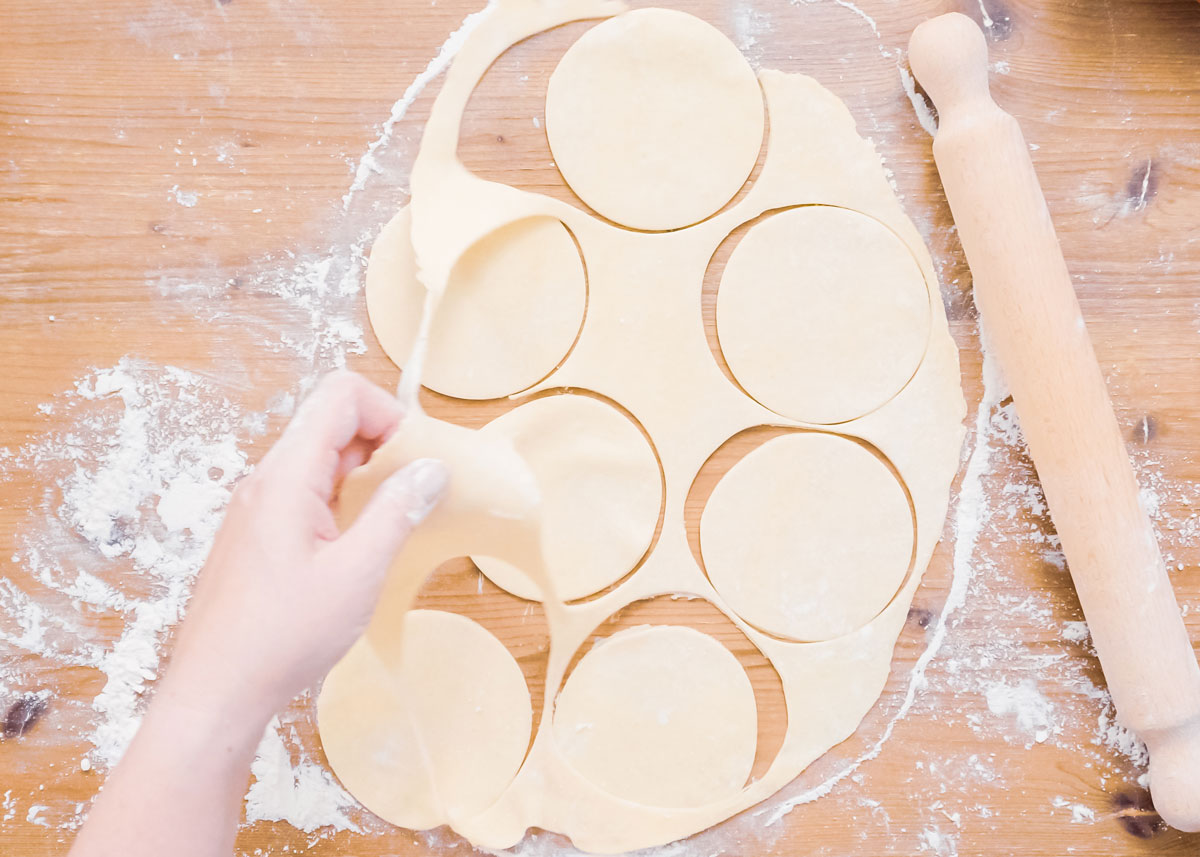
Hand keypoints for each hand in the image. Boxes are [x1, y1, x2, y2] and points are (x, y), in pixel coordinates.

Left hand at [162, 370, 447, 724]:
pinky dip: (343, 501)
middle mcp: (266, 481)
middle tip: (417, 489)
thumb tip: (431, 468)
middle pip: (331, 424)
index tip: (418, 456)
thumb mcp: (357, 574)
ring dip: (365, 475)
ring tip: (395, 519)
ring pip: (320, 460)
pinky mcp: (258, 535)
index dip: (388, 412)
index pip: (339, 397)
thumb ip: (397, 512)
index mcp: (286, 477)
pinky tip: (361, 544)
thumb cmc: (281, 637)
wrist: (216, 692)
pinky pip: (307, 493)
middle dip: (384, 444)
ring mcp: (258, 508)